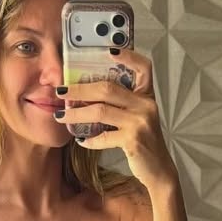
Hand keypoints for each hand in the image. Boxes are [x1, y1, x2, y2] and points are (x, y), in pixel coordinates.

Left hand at [58, 49, 177, 190]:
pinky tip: (81, 140)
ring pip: (100, 111)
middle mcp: (146, 106)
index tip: (109, 50)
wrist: (159, 171)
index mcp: (147, 96)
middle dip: (80, 89)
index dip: (128, 56)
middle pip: (107, 88)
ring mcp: (140, 123)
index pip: (143, 68)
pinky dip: (90, 139)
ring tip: (62, 116)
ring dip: (77, 113)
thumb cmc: (145, 143)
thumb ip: (124, 104)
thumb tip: (88, 93)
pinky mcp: (134, 141)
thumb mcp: (139, 118)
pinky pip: (104, 136)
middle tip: (62, 91)